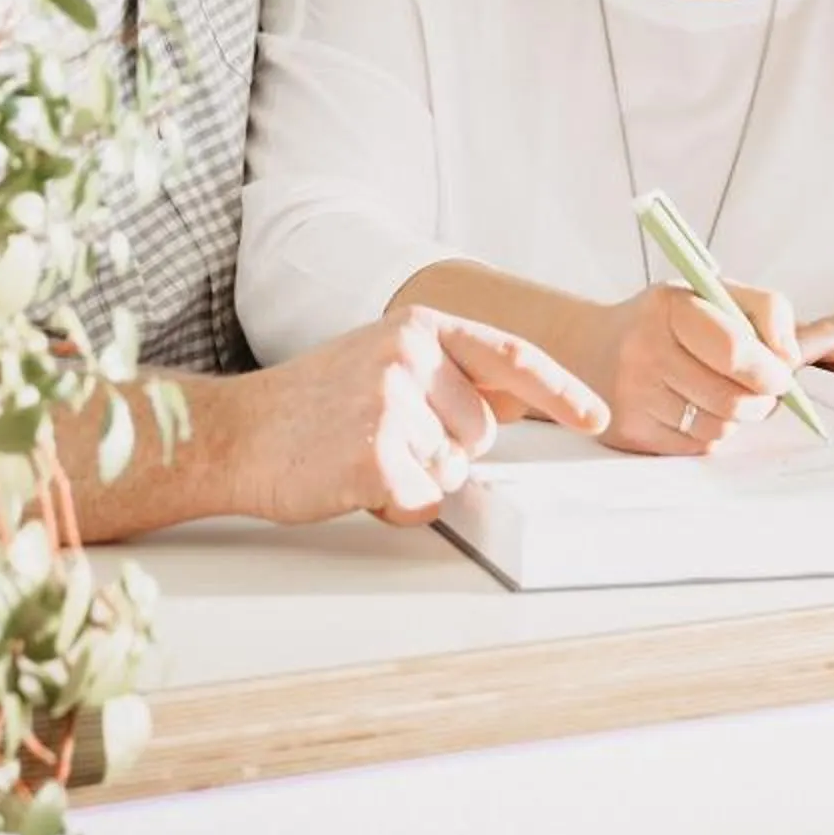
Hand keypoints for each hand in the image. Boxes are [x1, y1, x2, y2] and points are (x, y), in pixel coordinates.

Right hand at [227, 307, 608, 525]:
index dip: (562, 391)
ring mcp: (391, 403)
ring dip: (414, 479)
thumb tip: (515, 406)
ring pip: (452, 471)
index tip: (598, 417)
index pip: (511, 358)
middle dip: (444, 450)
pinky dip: (393, 507)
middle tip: (380, 438)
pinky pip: (422, 502)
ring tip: (359, 455)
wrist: (235, 433)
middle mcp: (409, 356)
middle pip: (482, 432)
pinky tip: (350, 481)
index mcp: (419, 327)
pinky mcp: (374, 454)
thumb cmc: (311, 404)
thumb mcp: (382, 360)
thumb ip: (444, 375)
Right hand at [582, 283, 800, 455]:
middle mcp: (644, 350)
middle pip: (732, 398)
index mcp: (670, 307)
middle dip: (761, 401)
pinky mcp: (628, 431)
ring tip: (722, 394)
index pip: (733, 349)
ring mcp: (632, 395)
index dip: (769, 370)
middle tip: (762, 391)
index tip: (781, 375)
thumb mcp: (712, 294)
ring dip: (735, 417)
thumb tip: (789, 358)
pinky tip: (693, 409)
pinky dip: (708, 432)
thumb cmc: (665, 322)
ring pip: (719, 427)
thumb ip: (766, 310)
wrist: (588, 348)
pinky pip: (696, 446)